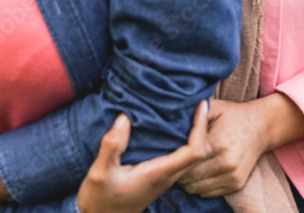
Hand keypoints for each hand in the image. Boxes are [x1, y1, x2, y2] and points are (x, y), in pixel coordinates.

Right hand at [76, 100, 207, 212]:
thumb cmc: (100, 200)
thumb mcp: (99, 172)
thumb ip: (112, 146)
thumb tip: (124, 117)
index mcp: (159, 173)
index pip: (195, 151)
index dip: (201, 127)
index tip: (201, 105)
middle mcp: (168, 176)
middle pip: (200, 152)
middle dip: (203, 126)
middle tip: (199, 103)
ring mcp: (165, 179)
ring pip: (192, 156)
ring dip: (196, 133)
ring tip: (190, 111)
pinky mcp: (159, 178)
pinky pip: (181, 158)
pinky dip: (184, 141)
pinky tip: (173, 128)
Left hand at [179, 98, 271, 197]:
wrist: (262, 126)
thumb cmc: (233, 115)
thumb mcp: (215, 107)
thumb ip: (196, 114)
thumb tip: (175, 117)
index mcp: (217, 144)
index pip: (185, 162)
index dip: (177, 159)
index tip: (175, 152)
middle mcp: (227, 163)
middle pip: (189, 179)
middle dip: (182, 171)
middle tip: (181, 160)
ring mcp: (233, 176)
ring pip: (197, 189)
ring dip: (191, 180)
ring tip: (191, 166)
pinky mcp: (237, 184)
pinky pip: (208, 193)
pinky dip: (202, 185)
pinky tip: (203, 172)